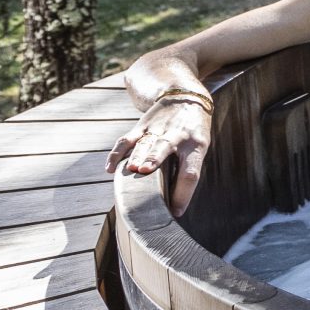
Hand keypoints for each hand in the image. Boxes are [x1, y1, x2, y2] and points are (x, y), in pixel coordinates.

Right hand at [110, 98, 212, 214]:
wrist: (187, 97)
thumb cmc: (194, 133)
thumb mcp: (200, 146)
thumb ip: (186, 168)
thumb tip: (173, 204)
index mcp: (196, 146)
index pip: (191, 172)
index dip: (184, 193)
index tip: (176, 212)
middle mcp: (176, 136)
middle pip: (164, 147)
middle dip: (154, 159)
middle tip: (145, 171)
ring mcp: (158, 129)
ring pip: (144, 143)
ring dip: (135, 156)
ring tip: (130, 169)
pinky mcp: (142, 126)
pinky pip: (126, 140)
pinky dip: (116, 154)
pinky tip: (109, 168)